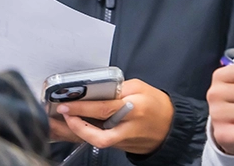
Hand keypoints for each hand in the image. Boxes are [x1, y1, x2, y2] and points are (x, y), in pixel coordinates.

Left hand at [51, 79, 174, 154]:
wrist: (170, 127)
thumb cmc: (158, 105)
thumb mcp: (141, 87)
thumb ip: (119, 88)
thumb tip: (98, 89)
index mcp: (134, 107)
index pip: (104, 108)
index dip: (83, 107)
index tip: (67, 103)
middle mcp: (128, 126)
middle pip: (98, 129)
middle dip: (75, 122)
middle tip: (63, 113)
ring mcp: (123, 138)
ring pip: (97, 140)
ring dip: (79, 132)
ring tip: (67, 122)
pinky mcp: (120, 145)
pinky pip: (100, 141)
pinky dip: (87, 135)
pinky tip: (78, 127)